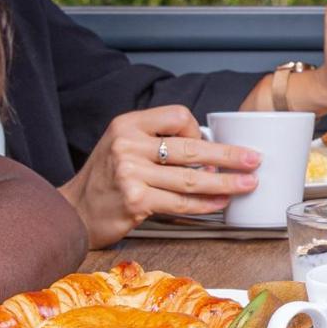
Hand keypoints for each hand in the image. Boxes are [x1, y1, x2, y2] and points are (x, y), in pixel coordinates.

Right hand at [60, 106, 261, 248]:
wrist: (73, 211)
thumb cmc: (106, 179)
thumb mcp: (124, 145)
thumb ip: (158, 142)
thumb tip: (210, 151)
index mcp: (128, 124)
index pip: (178, 116)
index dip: (198, 130)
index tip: (206, 145)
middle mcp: (127, 145)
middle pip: (191, 149)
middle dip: (228, 156)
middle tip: (253, 160)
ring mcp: (130, 174)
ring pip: (191, 179)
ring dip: (225, 183)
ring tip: (247, 184)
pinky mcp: (135, 201)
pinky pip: (181, 203)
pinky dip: (206, 205)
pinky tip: (221, 204)